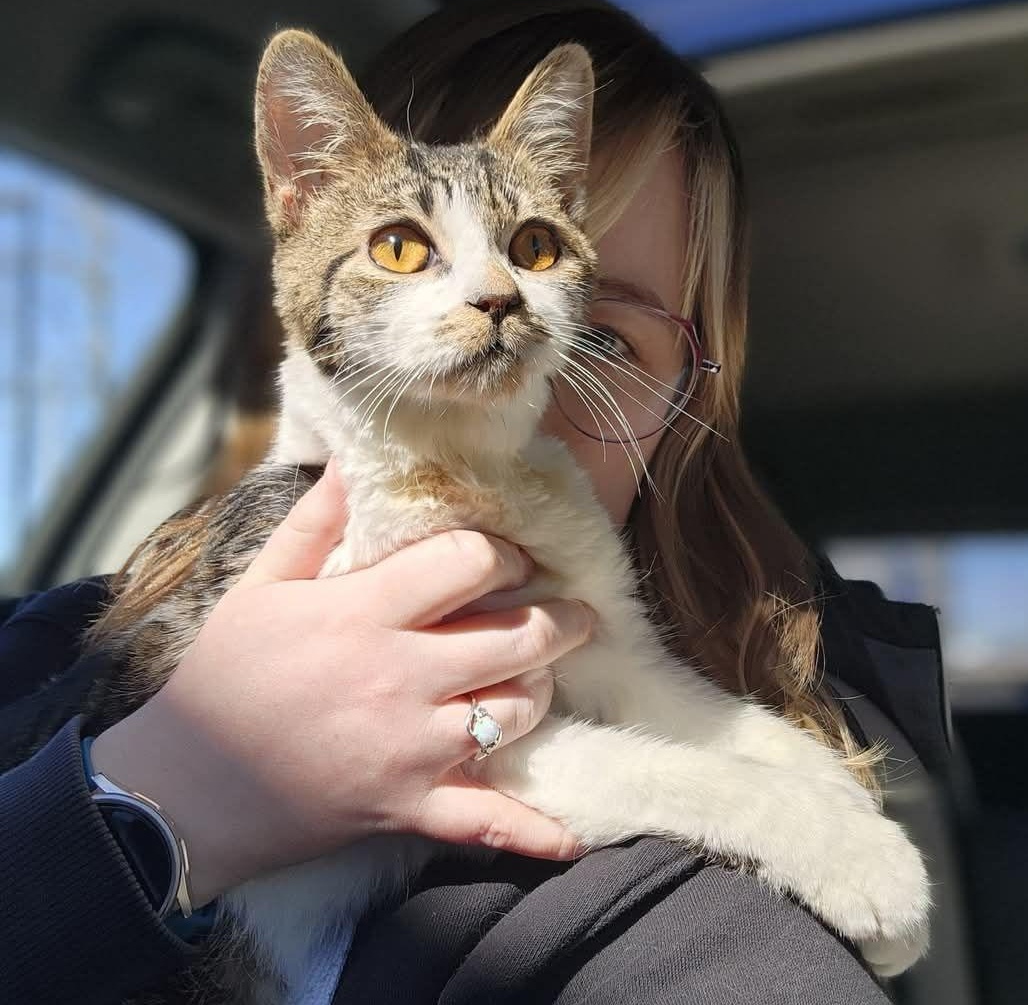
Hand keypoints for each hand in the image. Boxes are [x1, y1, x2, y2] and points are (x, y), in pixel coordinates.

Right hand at [91, 460, 592, 906]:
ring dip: (540, 691)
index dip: (504, 552)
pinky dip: (534, 832)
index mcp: (364, 613)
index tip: (509, 557)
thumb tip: (354, 460)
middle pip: (517, 637)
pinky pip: (488, 822)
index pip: (469, 562)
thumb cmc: (222, 677)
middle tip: (576, 612)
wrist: (181, 790)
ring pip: (517, 712)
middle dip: (561, 619)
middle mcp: (401, 677)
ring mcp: (411, 748)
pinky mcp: (410, 808)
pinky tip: (571, 836)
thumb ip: (315, 522)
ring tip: (541, 677)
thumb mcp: (260, 586)